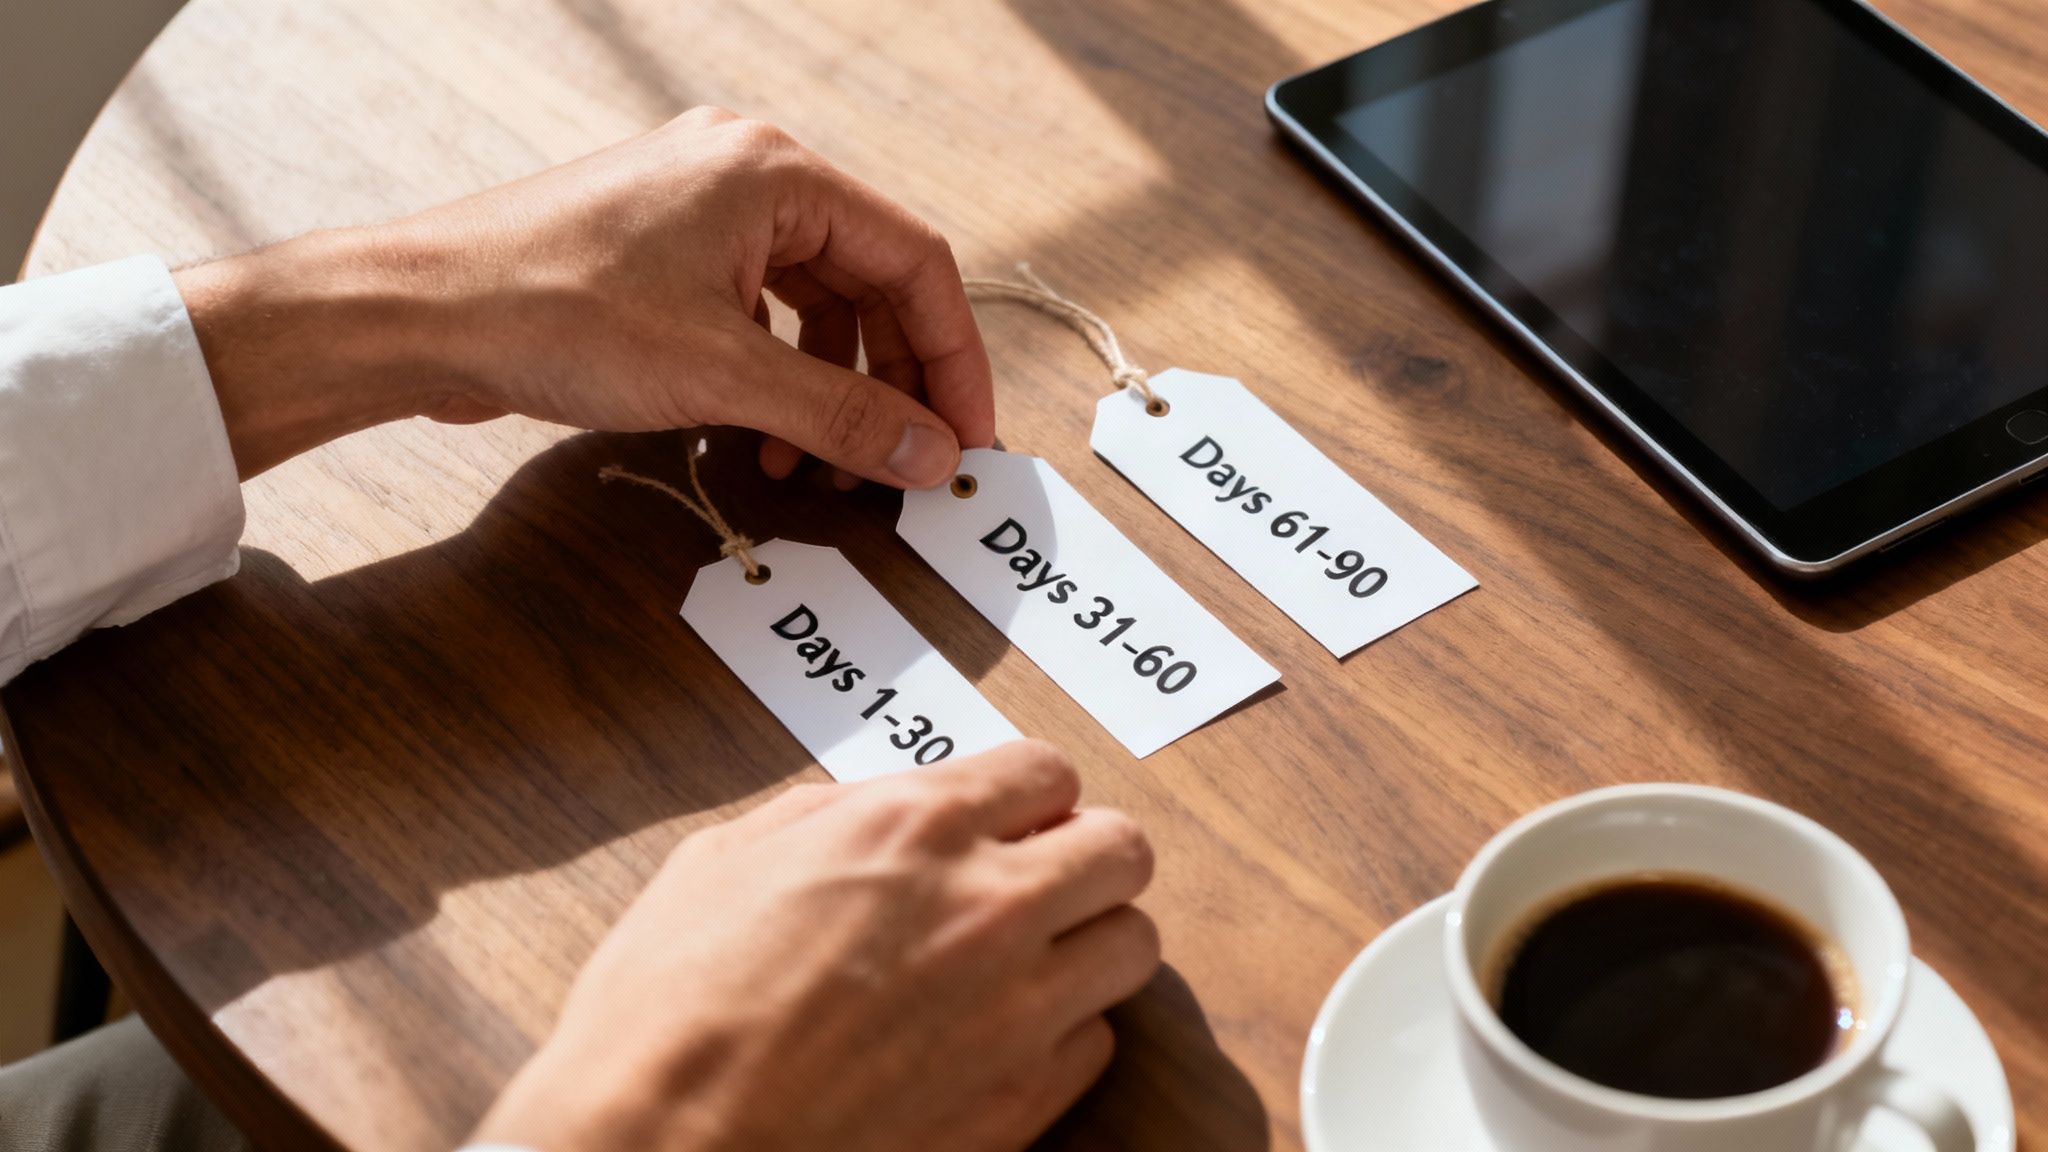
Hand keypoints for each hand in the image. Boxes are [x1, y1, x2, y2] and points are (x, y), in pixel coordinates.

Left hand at [175, 108, 993, 484]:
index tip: (965, 436)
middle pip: (871, 283)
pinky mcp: (664, 259)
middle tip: (910, 462)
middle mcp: (746, 177)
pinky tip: (766, 444)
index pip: (915, 259)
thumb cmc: (548, 310)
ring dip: (832, 393)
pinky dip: (777, 383)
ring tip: (825, 469)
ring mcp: (700, 216)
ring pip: (815, 306)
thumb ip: (840, 415)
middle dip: (892, 381)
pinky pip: (758, 317)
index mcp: (774, 172)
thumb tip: (931, 452)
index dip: (952, 356)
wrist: (415, 316)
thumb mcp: (720, 373)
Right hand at [470, 741, 1158, 1151]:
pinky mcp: (1021, 1102)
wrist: (661, 1147)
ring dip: (1090, 943)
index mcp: (915, 826)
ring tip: (1031, 963)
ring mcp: (1018, 1009)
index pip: (1049, 772)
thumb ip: (828, 815)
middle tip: (1041, 883)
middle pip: (1123, 849)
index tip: (1008, 822)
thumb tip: (877, 807)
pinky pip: (1095, 1045)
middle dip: (1087, 857)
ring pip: (1133, 945)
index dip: (1027, 796)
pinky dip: (1062, 1035)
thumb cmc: (667, 1008)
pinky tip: (999, 1041)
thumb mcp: (727, 859)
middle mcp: (988, 905)